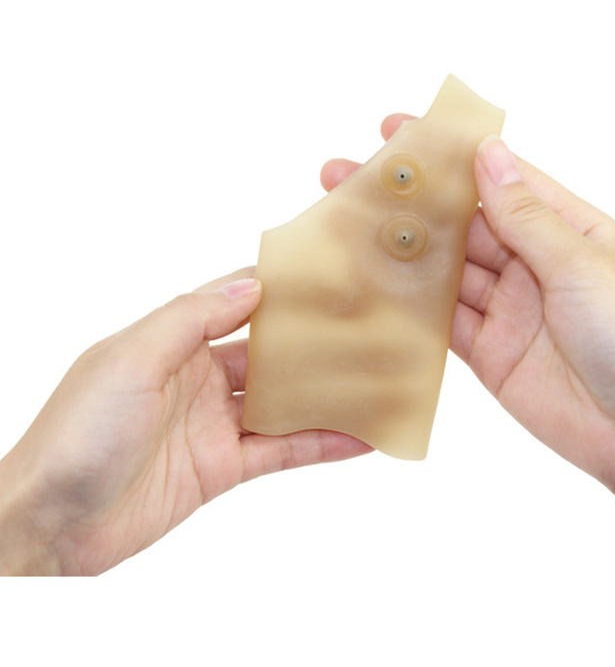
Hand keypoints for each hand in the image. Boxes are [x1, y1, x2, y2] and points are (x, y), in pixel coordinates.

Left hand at [0, 269, 371, 574]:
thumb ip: (190, 319)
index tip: (324, 278)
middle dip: (311, 343)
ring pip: (283, 402)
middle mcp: (197, 378)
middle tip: (363, 329)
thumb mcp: (130, 359)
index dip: (278, 291)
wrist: (51, 524)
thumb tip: (251, 287)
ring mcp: (214, 424)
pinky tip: (358, 438)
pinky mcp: (223, 467)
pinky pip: (282, 450)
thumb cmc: (76, 433)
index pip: (235, 304)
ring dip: (325, 394)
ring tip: (373, 382)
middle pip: (268, 354)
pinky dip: (321, 444)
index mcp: (172, 341)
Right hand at [324, 115, 614, 573]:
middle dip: (412, 201)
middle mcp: (534, 263)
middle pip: (463, 223)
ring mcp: (510, 309)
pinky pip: (443, 322)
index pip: (499, 179)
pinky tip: (373, 283)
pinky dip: (411, 305)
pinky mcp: (491, 351)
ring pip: (446, 270)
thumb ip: (526, 216)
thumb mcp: (583, 266)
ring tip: (347, 224)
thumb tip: (489, 156)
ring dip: (403, 249)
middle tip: (352, 177)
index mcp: (567, 230)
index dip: (450, 154)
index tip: (400, 131)